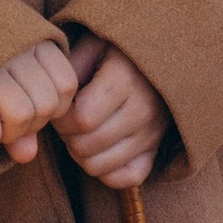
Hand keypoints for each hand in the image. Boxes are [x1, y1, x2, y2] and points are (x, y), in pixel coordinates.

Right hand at [0, 37, 78, 163]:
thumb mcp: (0, 72)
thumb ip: (23, 107)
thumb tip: (29, 155)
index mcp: (28, 36)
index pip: (66, 84)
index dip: (54, 108)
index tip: (31, 111)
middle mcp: (11, 46)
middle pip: (45, 104)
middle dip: (30, 126)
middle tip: (8, 126)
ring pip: (21, 115)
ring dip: (8, 135)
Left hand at [64, 34, 167, 189]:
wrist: (166, 55)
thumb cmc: (119, 50)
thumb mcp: (94, 43)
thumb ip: (71, 67)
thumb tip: (55, 99)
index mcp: (126, 78)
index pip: (82, 118)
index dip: (60, 118)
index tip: (59, 107)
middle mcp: (144, 109)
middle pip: (87, 145)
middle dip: (66, 137)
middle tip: (66, 122)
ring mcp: (153, 133)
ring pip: (100, 166)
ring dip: (80, 155)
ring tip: (80, 134)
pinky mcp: (156, 148)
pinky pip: (127, 178)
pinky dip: (105, 172)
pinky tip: (98, 152)